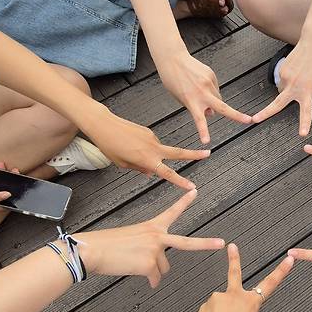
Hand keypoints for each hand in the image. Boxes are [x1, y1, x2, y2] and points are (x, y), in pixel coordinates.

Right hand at [77, 190, 223, 286]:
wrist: (93, 250)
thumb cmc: (106, 244)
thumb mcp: (131, 237)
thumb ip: (148, 246)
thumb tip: (155, 266)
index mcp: (152, 226)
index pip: (172, 212)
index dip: (184, 202)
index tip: (195, 192)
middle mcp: (157, 236)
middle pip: (187, 243)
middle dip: (206, 244)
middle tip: (221, 243)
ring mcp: (155, 250)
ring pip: (163, 268)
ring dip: (152, 271)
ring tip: (134, 263)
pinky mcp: (150, 265)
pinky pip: (154, 279)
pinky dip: (147, 280)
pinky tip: (134, 272)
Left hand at [82, 108, 210, 189]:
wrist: (104, 124)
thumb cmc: (110, 145)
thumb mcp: (123, 164)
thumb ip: (139, 168)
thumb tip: (150, 172)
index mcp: (147, 160)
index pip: (168, 173)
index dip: (181, 181)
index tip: (192, 186)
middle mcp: (153, 148)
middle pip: (179, 152)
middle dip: (194, 154)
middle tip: (207, 153)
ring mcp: (152, 138)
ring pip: (158, 151)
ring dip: (150, 156)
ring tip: (127, 151)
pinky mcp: (148, 132)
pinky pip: (150, 144)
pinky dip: (144, 148)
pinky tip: (130, 144)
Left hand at [158, 49, 251, 143]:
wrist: (173, 59)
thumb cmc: (173, 80)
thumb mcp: (181, 98)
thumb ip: (195, 107)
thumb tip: (212, 112)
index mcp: (191, 101)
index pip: (199, 120)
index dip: (204, 132)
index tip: (207, 141)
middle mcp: (202, 93)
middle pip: (223, 107)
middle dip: (237, 115)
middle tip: (248, 120)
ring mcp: (208, 83)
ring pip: (218, 98)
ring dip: (214, 100)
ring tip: (199, 92)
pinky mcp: (211, 75)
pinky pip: (215, 88)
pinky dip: (211, 90)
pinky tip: (200, 83)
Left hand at [186, 243, 294, 311]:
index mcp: (251, 304)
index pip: (270, 284)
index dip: (281, 271)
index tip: (288, 259)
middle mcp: (233, 296)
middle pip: (235, 273)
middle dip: (234, 259)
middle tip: (232, 247)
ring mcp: (217, 299)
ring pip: (220, 304)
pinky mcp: (204, 306)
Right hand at [252, 36, 311, 136]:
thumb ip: (311, 90)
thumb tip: (299, 92)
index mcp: (308, 91)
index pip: (306, 111)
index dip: (304, 123)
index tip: (302, 134)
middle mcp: (295, 86)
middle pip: (277, 104)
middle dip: (265, 113)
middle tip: (254, 120)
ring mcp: (286, 77)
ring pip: (281, 90)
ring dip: (286, 89)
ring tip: (299, 77)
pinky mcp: (282, 69)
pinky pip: (282, 79)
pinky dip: (288, 78)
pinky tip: (296, 69)